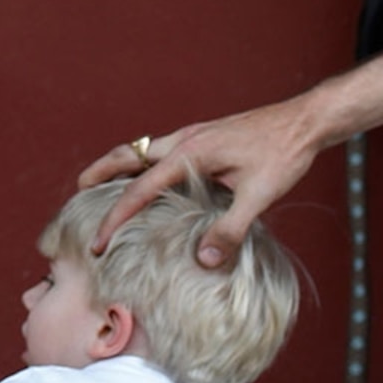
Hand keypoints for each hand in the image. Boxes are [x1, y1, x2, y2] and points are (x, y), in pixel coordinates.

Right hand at [77, 99, 320, 265]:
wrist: (305, 122)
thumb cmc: (283, 155)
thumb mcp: (258, 196)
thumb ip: (229, 229)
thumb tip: (201, 261)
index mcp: (189, 154)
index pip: (139, 190)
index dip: (114, 219)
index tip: (98, 243)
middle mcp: (184, 141)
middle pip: (127, 155)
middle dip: (99, 173)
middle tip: (77, 192)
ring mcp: (193, 136)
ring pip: (143, 149)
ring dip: (120, 166)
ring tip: (103, 185)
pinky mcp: (205, 137)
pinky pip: (162, 150)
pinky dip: (144, 164)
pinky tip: (155, 181)